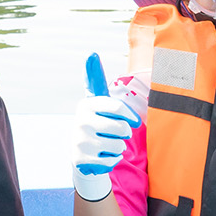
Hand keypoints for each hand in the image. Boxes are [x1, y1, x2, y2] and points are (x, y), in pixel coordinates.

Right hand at [73, 54, 140, 202]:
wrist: (80, 153)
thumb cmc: (96, 123)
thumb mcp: (96, 103)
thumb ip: (95, 80)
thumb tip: (91, 54)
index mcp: (86, 105)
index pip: (117, 108)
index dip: (130, 117)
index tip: (135, 122)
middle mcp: (81, 121)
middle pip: (121, 128)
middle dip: (123, 133)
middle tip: (115, 134)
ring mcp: (80, 142)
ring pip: (118, 146)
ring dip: (118, 148)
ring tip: (107, 146)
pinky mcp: (82, 160)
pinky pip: (112, 161)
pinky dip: (112, 161)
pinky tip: (102, 157)